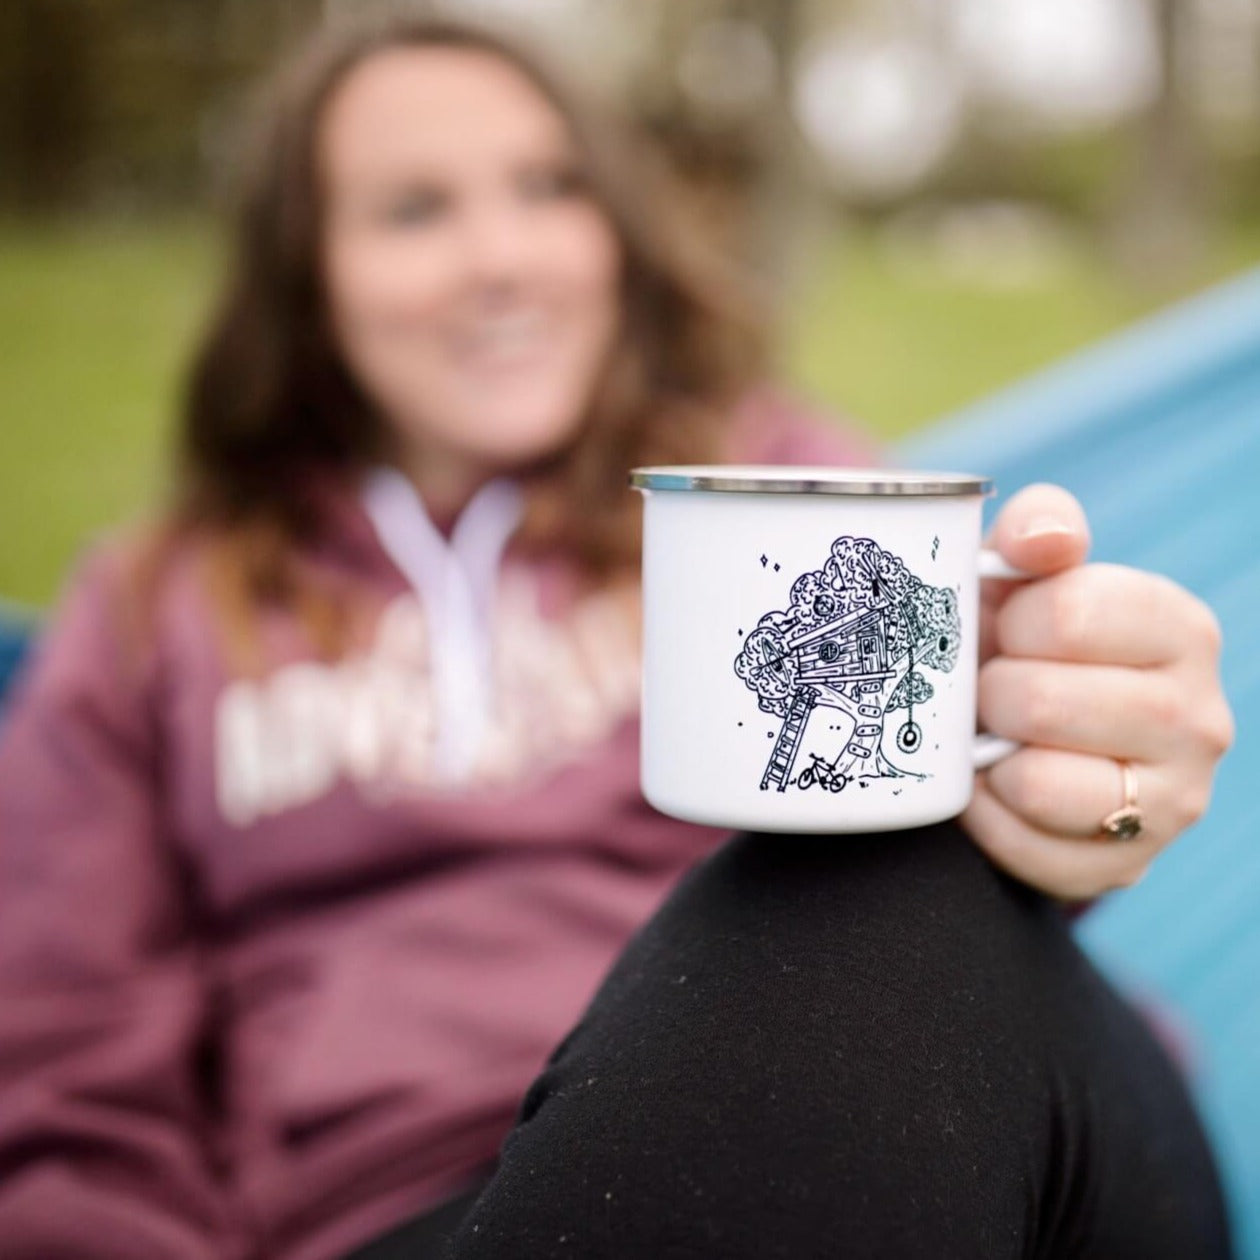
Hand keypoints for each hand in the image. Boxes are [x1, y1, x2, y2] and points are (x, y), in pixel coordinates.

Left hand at [961, 484, 1234, 902]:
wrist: (1038, 740)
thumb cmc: (1031, 645)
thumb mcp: (1033, 575)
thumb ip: (1039, 528)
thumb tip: (1040, 537)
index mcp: (1181, 630)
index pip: (1068, 612)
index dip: (1010, 622)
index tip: (1009, 630)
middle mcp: (1198, 718)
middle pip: (1039, 700)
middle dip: (988, 692)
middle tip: (988, 691)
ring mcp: (1173, 802)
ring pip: (1037, 782)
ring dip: (987, 757)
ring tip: (992, 738)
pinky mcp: (1128, 866)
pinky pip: (1025, 847)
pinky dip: (987, 817)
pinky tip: (992, 788)